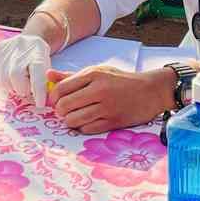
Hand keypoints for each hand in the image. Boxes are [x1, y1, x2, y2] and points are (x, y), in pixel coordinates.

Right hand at [0, 32, 51, 106]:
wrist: (28, 40)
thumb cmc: (39, 59)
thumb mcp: (47, 67)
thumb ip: (42, 82)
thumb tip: (37, 101)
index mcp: (37, 52)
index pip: (37, 73)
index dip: (38, 91)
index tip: (39, 104)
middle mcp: (20, 48)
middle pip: (15, 75)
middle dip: (21, 88)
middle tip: (25, 89)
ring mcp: (4, 49)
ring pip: (2, 79)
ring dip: (10, 86)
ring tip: (16, 81)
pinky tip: (5, 76)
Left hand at [51, 65, 173, 134]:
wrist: (151, 91)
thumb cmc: (122, 80)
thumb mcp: (98, 71)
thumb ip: (72, 75)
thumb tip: (48, 75)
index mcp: (93, 74)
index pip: (61, 88)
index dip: (53, 97)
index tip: (55, 100)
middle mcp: (99, 90)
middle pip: (64, 105)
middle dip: (59, 110)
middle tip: (63, 110)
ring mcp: (107, 107)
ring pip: (73, 119)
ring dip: (69, 120)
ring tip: (73, 117)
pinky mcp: (113, 122)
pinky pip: (87, 129)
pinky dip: (82, 127)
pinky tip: (86, 122)